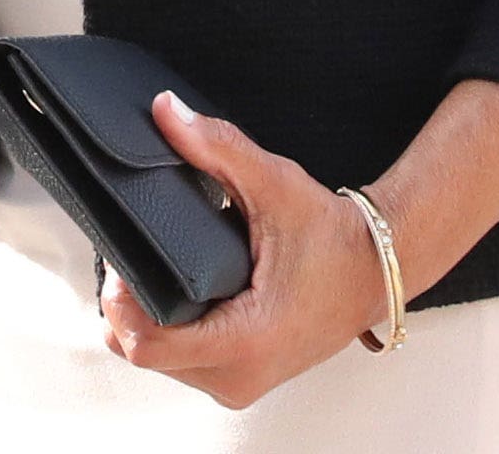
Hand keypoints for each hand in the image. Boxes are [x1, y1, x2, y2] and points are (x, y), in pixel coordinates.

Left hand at [99, 93, 396, 409]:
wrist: (377, 270)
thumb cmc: (333, 236)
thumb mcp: (274, 184)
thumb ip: (216, 147)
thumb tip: (166, 112)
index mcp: (246, 342)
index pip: (146, 344)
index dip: (121, 299)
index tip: (124, 259)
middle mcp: (240, 377)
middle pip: (142, 351)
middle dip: (129, 304)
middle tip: (137, 256)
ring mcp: (240, 384)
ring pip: (158, 361)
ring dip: (148, 317)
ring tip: (163, 269)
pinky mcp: (242, 379)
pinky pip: (182, 362)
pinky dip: (171, 328)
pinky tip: (182, 291)